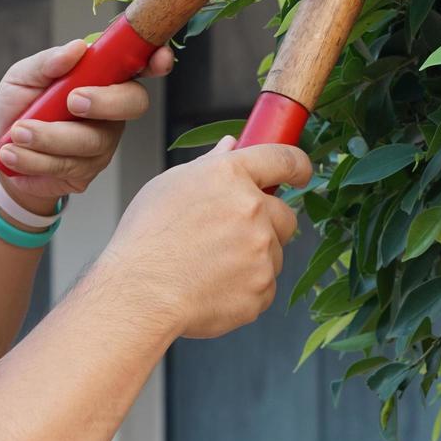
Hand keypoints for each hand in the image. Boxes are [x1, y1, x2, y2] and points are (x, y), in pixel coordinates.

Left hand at [0, 39, 175, 211]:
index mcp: (101, 75)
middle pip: (132, 103)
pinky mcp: (88, 171)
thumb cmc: (20, 105)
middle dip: (104, 102)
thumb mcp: (23, 76)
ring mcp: (104, 142)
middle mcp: (111, 108)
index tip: (159, 58)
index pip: (139, 64)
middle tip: (71, 101)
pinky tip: (13, 154)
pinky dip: (35, 160)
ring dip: (50, 137)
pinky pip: (68, 167)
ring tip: (17, 133)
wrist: (3, 149)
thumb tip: (76, 49)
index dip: (156, 61)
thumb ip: (47, 62)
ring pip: (92, 141)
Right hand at [99, 136, 311, 338]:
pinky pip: (265, 285)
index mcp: (230, 176)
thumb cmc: (145, 238)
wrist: (139, 294)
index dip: (297, 166)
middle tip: (232, 236)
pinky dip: (246, 287)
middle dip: (268, 223)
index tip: (300, 174)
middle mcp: (252, 209)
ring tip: (210, 265)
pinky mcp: (263, 289)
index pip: (284, 158)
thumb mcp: (170, 185)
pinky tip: (213, 286)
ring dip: (253, 257)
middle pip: (286, 214)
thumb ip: (209, 164)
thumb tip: (231, 146)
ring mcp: (261, 252)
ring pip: (273, 252)